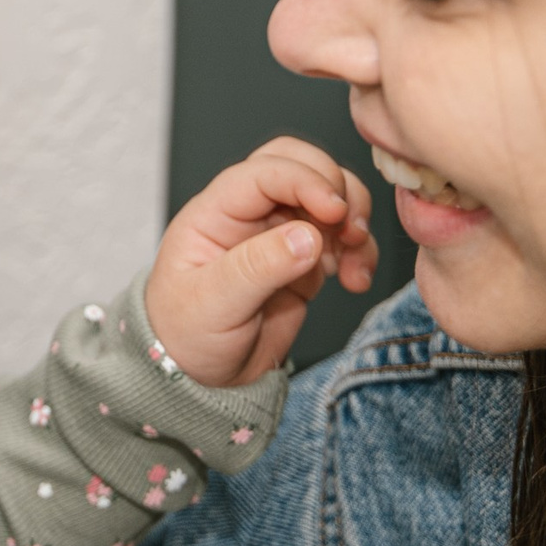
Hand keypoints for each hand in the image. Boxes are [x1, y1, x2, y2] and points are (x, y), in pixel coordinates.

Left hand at [142, 137, 377, 387]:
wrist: (199, 379)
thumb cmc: (185, 335)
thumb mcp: (213, 304)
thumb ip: (259, 268)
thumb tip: (309, 237)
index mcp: (215, 212)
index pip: (263, 172)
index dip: (304, 180)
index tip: (333, 210)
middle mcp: (249, 215)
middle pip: (299, 166)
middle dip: (334, 186)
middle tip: (350, 226)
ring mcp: (278, 235)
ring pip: (328, 197)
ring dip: (353, 219)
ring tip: (357, 258)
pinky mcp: (304, 261)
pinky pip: (342, 239)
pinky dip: (360, 250)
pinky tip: (357, 280)